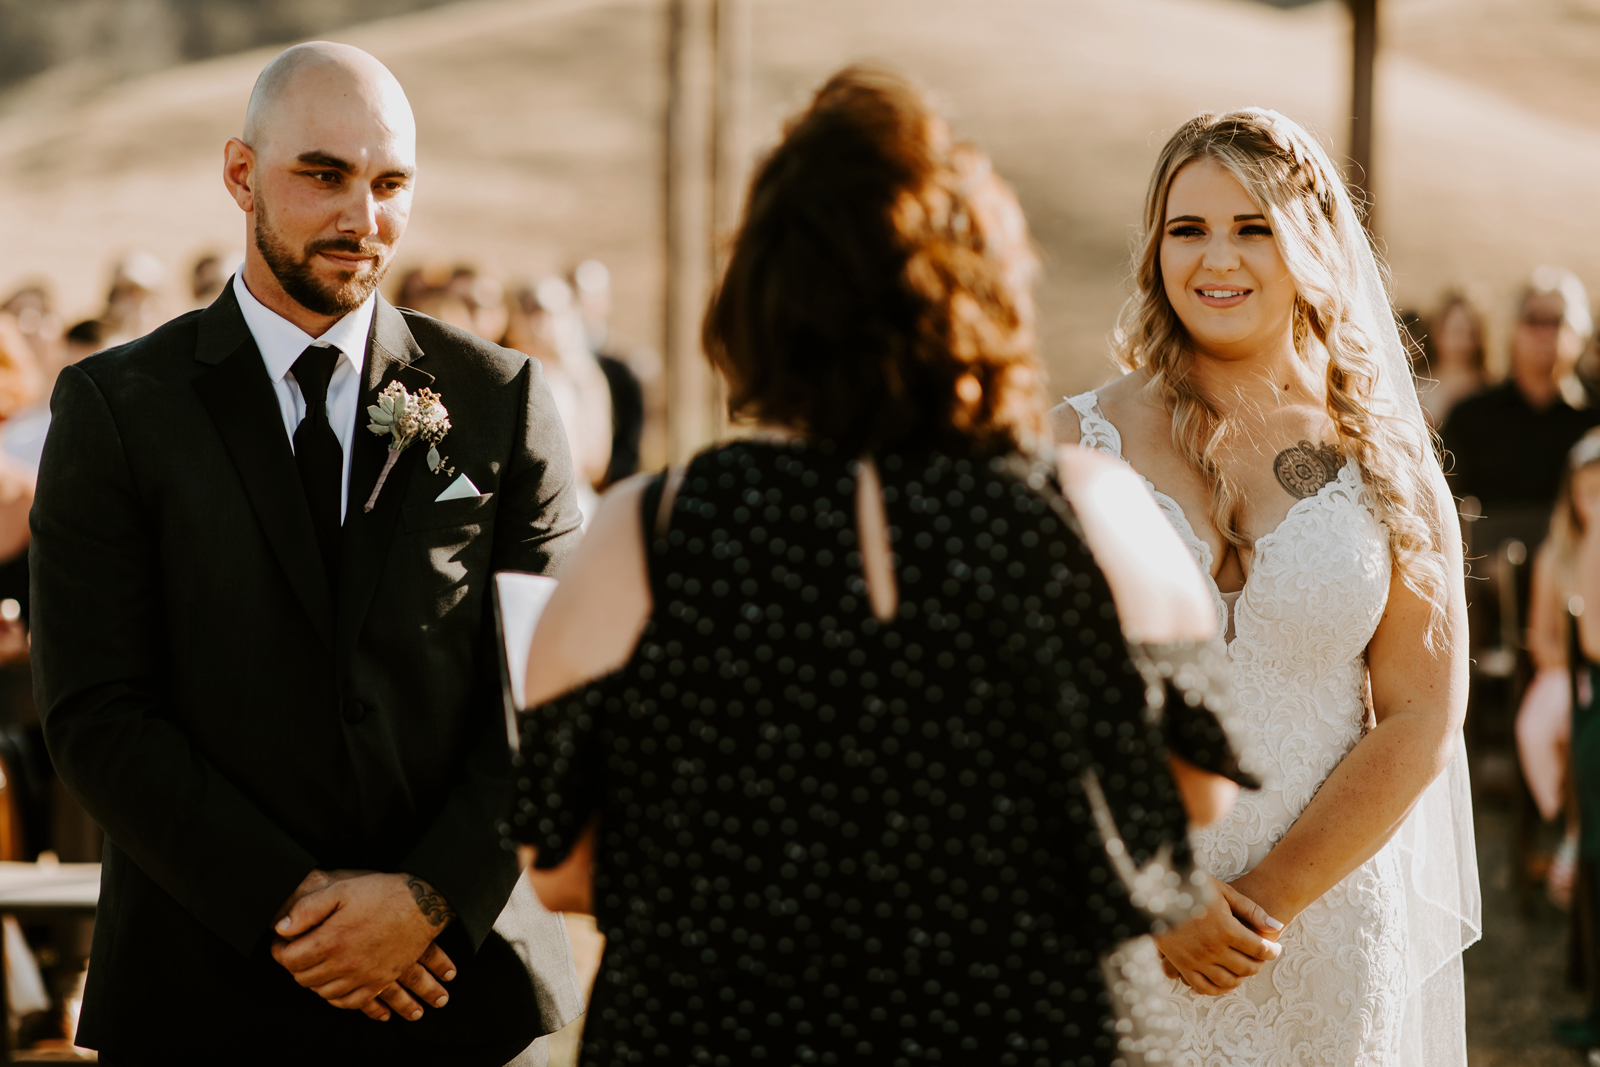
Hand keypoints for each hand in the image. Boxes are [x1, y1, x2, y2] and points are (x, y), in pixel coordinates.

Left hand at [271, 872, 456, 1018]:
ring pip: (323, 992)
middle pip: (304, 978)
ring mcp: (363, 976)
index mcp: (332, 940)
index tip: (282, 944)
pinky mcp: (379, 982)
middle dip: (294, 966)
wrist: (422, 905)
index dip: (279, 952)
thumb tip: (281, 928)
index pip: (289, 960)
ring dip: (314, 981)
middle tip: (297, 952)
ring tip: (316, 964)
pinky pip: (349, 1002)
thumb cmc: (381, 893)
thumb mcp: (342, 889)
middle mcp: (345, 964)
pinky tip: (335, 983)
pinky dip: (336, 997)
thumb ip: (307, 909)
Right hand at [1155, 874, 1282, 994]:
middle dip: (1259, 964)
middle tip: (1261, 958)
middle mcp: (1212, 948)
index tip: (1275, 948)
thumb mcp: (1224, 892)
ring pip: (1228, 981)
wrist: (1155, 891)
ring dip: (1242, 978)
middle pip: (1246, 967)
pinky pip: (1204, 987)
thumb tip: (1277, 926)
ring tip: (1245, 968)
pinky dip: (1218, 989)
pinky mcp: (1181, 965)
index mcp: (1225, 929)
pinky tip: (1225, 982)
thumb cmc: (1192, 887)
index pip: (1259, 949)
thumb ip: (1251, 910)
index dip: (1272, 950)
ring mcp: (1196, 960)